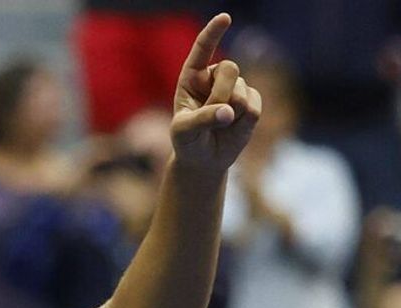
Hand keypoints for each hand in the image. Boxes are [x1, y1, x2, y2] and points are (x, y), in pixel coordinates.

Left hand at [170, 14, 260, 175]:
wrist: (204, 159)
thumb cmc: (187, 141)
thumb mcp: (184, 132)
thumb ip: (202, 119)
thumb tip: (228, 112)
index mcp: (192, 77)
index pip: (203, 49)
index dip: (213, 32)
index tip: (225, 18)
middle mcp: (215, 77)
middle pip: (230, 68)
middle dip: (222, 94)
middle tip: (212, 115)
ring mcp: (236, 88)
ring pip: (242, 91)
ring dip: (231, 113)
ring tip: (219, 125)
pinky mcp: (252, 102)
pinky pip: (254, 106)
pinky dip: (244, 122)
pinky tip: (233, 128)